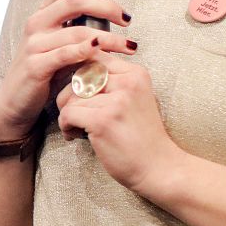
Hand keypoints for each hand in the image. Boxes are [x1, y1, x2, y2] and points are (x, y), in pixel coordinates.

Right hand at [0, 0, 134, 140]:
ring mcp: (34, 44)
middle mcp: (37, 24)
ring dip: (109, 37)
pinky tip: (102, 51)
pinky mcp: (35, 66)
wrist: (15, 100)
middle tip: (127, 19)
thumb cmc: (44, 70)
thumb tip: (112, 15)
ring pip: (77, 30)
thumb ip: (77, 27)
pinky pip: (65, 54)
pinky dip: (86, 51)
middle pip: (75, 0)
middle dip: (107, 6)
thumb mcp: (58, 43)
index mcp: (43, 13)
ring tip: (129, 46)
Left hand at [55, 53, 182, 193]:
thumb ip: (111, 84)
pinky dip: (66, 126)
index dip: (78, 75)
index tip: (78, 96)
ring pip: (70, 96)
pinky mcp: (103, 120)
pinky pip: (67, 113)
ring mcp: (116, 100)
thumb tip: (73, 71)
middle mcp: (128, 82)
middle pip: (79, 75)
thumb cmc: (141, 137)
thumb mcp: (132, 100)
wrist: (159, 168)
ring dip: (67, 114)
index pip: (94, 57)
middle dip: (69, 96)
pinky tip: (74, 136)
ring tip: (77, 128)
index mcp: (135, 73)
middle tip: (75, 115)